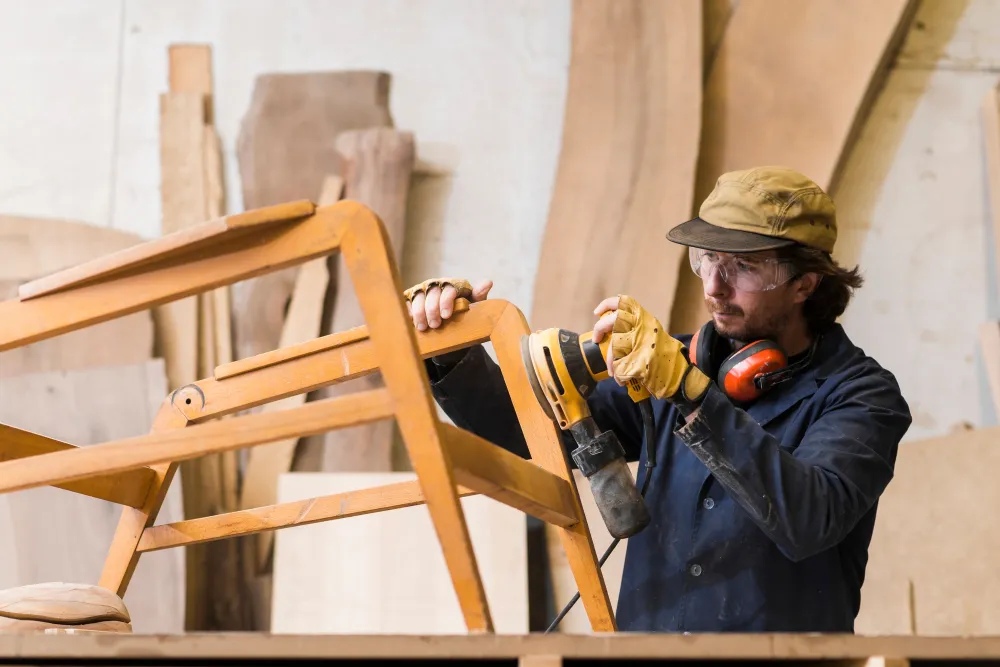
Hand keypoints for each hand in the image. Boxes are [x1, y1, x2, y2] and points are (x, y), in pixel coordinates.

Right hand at [404, 277, 492, 331]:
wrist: (451, 328)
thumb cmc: (464, 313)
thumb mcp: (475, 306)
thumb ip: (479, 295)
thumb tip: (488, 282)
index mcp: (453, 285)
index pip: (449, 289)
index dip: (446, 302)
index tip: (446, 316)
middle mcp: (437, 285)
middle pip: (432, 293)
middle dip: (432, 309)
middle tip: (435, 325)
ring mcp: (423, 291)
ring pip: (418, 297)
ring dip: (420, 312)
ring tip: (423, 327)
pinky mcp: (411, 299)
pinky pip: (406, 302)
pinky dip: (408, 310)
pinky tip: (410, 320)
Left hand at [592, 294, 709, 401]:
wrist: (680, 375)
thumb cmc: (662, 356)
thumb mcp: (650, 333)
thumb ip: (633, 329)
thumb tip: (610, 330)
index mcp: (646, 319)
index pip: (623, 302)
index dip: (606, 305)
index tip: (597, 313)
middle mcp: (644, 327)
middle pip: (613, 320)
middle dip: (599, 329)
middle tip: (596, 339)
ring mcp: (643, 343)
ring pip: (615, 345)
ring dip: (611, 361)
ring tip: (613, 372)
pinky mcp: (641, 361)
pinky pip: (620, 366)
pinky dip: (619, 375)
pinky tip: (622, 380)